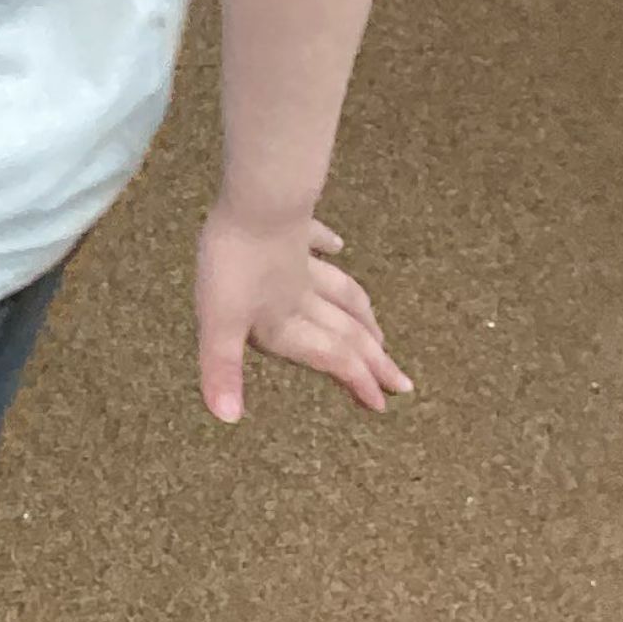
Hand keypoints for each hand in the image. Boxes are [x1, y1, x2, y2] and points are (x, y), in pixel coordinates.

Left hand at [195, 201, 411, 424]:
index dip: (356, 382)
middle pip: (347, 332)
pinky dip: (329, 246)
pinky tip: (337, 246)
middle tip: (403, 382)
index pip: (331, 358)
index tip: (383, 404)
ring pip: (341, 293)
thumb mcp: (219, 324)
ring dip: (362, 315)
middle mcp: (302, 296)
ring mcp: (300, 261)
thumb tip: (227, 418)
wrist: (255, 202)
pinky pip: (315, 240)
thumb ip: (224, 370)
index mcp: (287, 322)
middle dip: (375, 360)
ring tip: (380, 333)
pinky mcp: (292, 228)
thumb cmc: (233, 265)